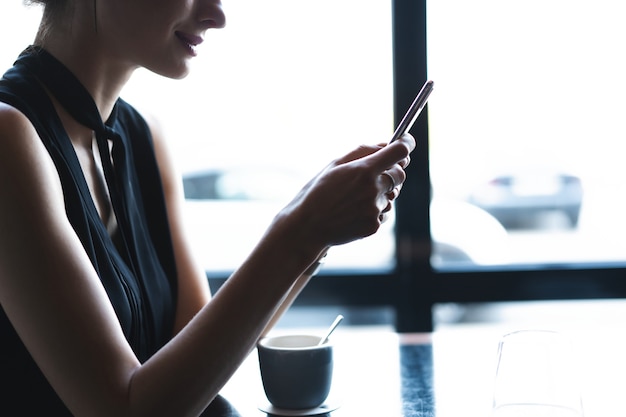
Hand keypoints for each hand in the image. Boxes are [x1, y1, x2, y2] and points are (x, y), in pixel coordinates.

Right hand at [282, 134, 415, 247]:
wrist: (307, 227)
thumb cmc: (318, 192)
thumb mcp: (335, 165)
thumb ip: (363, 151)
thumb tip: (386, 144)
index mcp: (364, 170)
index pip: (399, 152)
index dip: (406, 145)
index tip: (406, 142)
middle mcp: (373, 189)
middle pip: (400, 174)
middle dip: (393, 171)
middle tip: (376, 174)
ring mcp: (375, 209)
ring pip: (392, 195)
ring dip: (381, 193)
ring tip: (355, 198)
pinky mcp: (374, 225)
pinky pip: (384, 212)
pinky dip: (374, 210)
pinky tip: (354, 212)